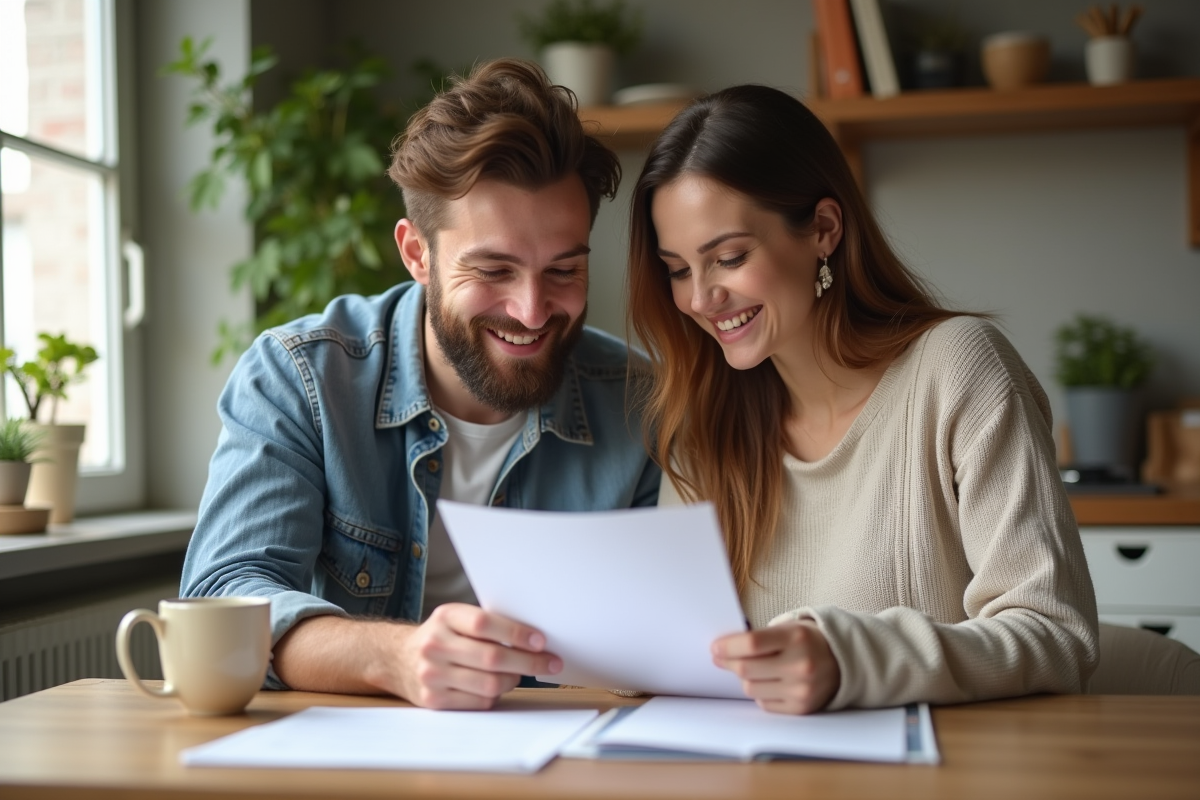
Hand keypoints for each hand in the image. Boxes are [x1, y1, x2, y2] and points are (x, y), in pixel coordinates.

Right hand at [392, 603, 561, 709]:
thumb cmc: (441, 637)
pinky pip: (479, 702)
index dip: (516, 633)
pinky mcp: (433, 700)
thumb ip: (486, 625)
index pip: (485, 625)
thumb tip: (533, 638)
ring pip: (489, 684)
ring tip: (519, 674)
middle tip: (551, 662)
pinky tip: (498, 686)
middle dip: (528, 662)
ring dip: (513, 680)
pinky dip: (495, 695)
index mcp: (445, 617)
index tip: (540, 640)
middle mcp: (435, 645)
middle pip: (492, 658)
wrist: (397, 660)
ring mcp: (432, 675)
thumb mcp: (456, 619)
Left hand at [712, 621, 840, 713]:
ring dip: (745, 678)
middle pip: (746, 669)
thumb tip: (723, 649)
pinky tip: (768, 682)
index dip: (728, 646)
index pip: (752, 643)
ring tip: (752, 669)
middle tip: (720, 657)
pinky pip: (764, 704)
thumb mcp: (788, 628)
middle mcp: (801, 664)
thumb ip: (759, 637)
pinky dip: (760, 693)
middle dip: (728, 662)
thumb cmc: (808, 641)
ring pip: (751, 688)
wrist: (843, 660)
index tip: (715, 647)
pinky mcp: (801, 708)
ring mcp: (802, 689)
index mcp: (796, 638)